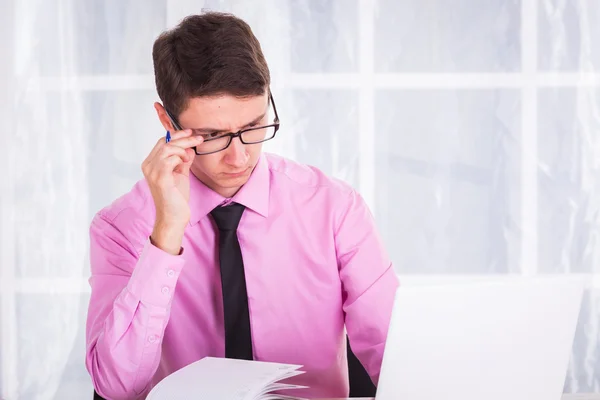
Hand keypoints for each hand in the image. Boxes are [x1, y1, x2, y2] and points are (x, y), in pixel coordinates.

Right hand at [141, 129, 202, 253]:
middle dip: (183, 138)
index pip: (162, 142)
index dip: (176, 135)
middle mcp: (148, 166)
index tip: (190, 133)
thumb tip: (190, 148)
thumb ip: (183, 160)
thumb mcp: (181, 174)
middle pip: (165, 142)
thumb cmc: (176, 198)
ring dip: (183, 149)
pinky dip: (180, 157)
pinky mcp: (160, 178)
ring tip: (189, 159)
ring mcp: (152, 172)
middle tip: (198, 138)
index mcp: (151, 164)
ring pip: (168, 148)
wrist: (174, 217)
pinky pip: (169, 158)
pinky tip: (185, 164)